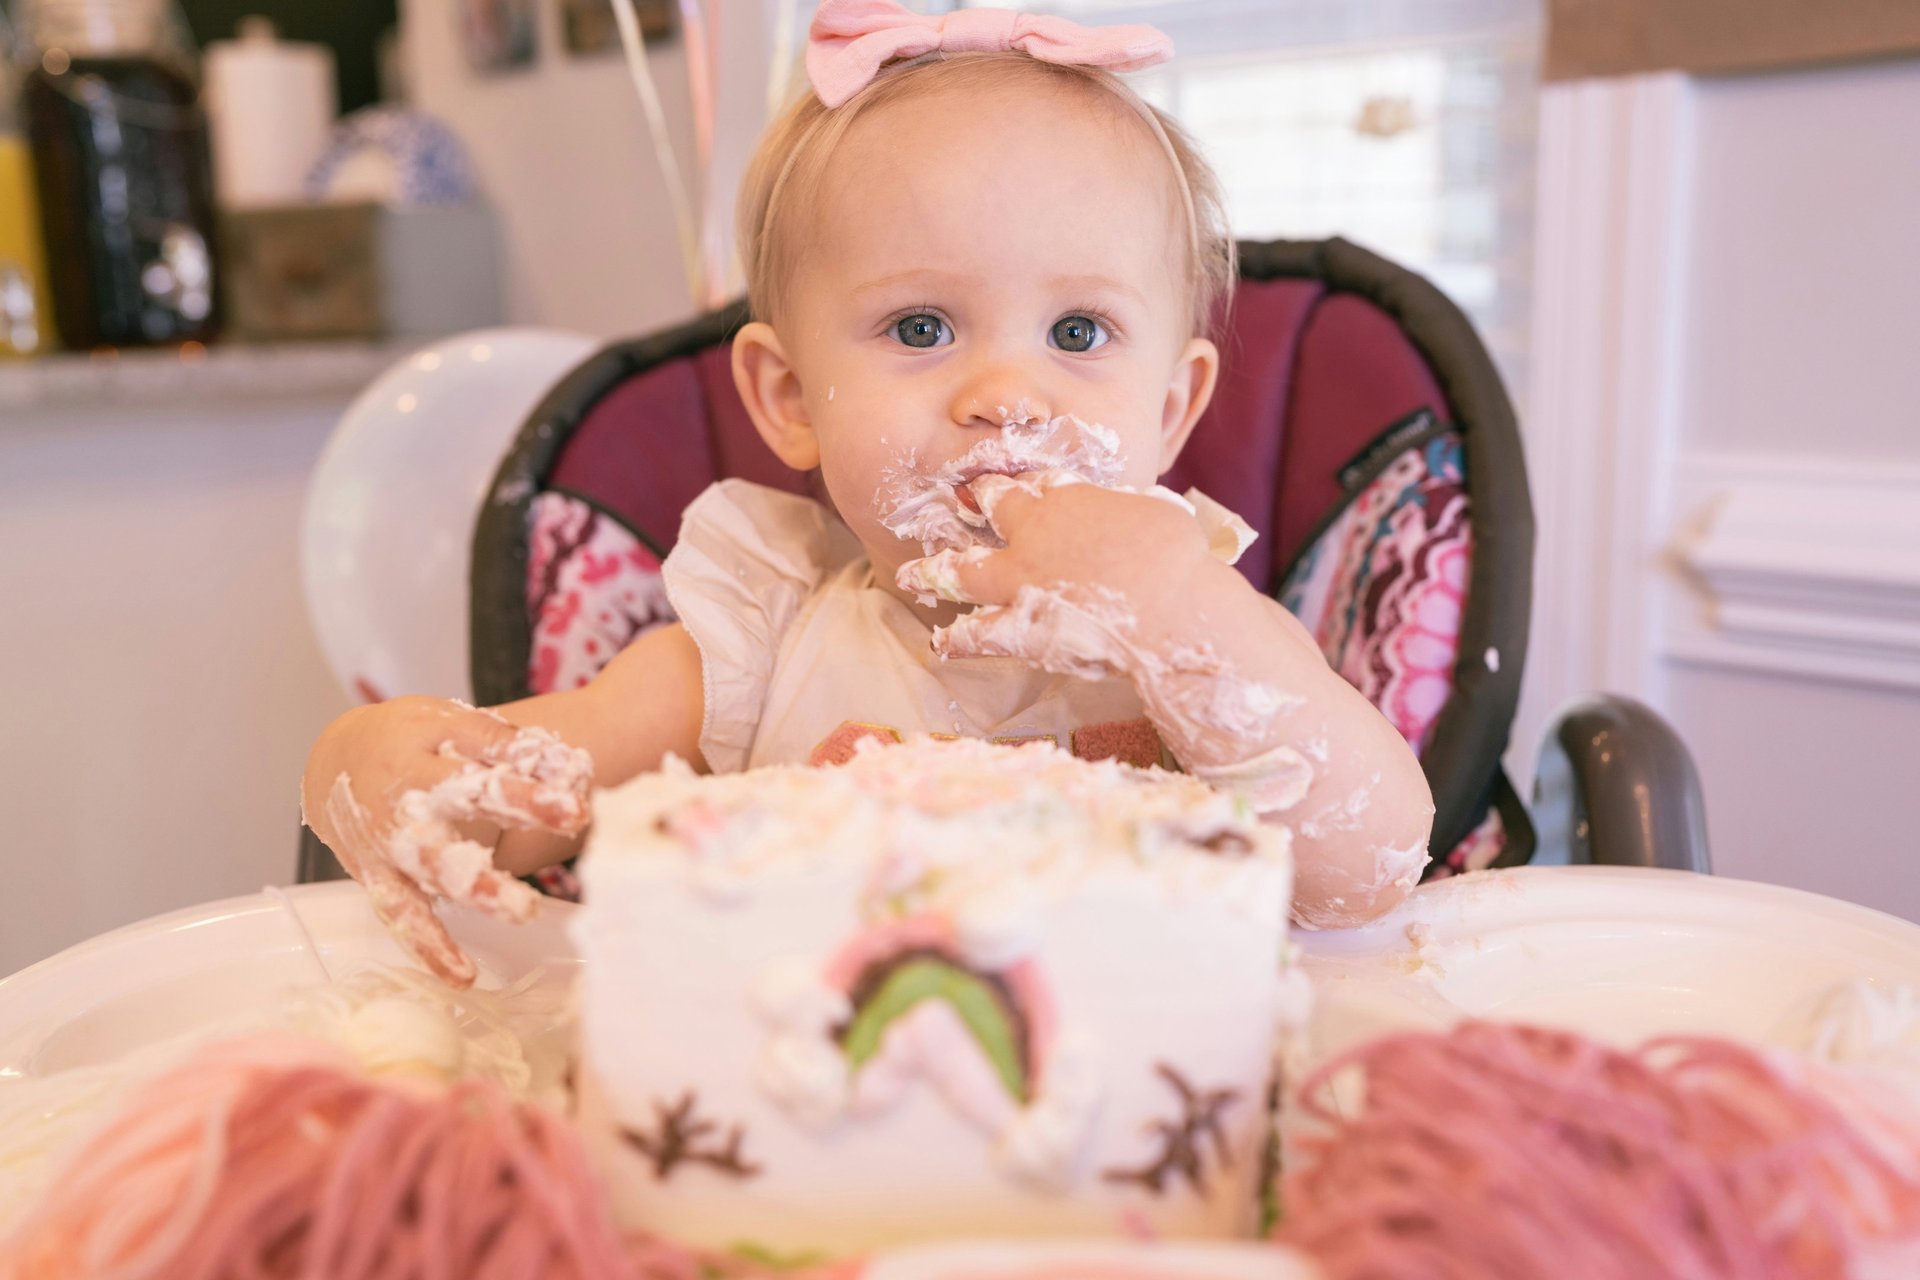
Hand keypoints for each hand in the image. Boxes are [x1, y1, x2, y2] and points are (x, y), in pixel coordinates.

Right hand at [301, 696, 592, 986]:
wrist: (332, 760)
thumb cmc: (401, 738)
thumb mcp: (442, 721)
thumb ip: (495, 741)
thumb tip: (555, 760)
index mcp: (419, 771)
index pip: (479, 786)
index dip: (528, 798)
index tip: (574, 809)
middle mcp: (399, 818)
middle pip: (445, 848)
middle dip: (493, 869)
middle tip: (539, 888)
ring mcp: (386, 855)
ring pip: (426, 886)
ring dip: (471, 902)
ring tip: (519, 916)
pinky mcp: (379, 881)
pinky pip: (402, 918)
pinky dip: (428, 948)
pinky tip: (462, 976)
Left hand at [896, 472, 1212, 673]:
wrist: (1171, 607)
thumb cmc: (1176, 555)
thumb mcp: (1154, 511)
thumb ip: (1128, 508)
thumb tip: (1132, 509)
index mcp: (1067, 499)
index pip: (1034, 485)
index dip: (1019, 485)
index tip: (1007, 484)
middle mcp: (1034, 534)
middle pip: (992, 511)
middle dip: (975, 504)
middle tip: (956, 501)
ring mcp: (1021, 580)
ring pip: (964, 571)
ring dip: (935, 572)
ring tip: (912, 574)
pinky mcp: (1021, 626)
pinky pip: (979, 634)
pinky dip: (959, 639)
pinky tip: (941, 643)